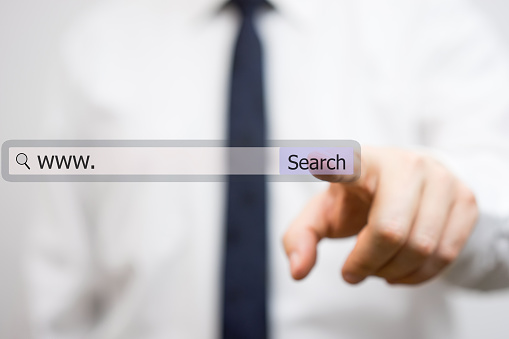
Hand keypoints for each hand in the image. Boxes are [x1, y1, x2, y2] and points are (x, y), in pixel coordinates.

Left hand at [283, 146, 478, 284]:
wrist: (409, 187)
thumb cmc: (357, 201)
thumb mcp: (322, 214)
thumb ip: (300, 239)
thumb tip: (298, 272)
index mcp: (362, 162)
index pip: (348, 163)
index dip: (334, 164)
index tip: (314, 161)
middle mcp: (405, 164)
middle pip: (390, 231)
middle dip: (368, 263)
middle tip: (353, 271)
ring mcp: (441, 179)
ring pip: (422, 247)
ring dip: (393, 272)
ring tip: (377, 267)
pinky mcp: (466, 199)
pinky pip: (446, 255)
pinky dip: (419, 274)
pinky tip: (401, 269)